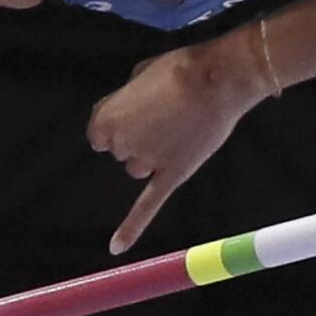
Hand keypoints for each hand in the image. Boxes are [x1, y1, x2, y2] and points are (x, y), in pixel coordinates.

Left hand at [86, 33, 270, 254]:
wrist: (216, 80)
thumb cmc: (180, 69)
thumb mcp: (141, 74)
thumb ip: (129, 100)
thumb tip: (135, 110)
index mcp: (107, 117)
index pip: (99, 131)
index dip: (121, 120)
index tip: (140, 110)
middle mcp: (121, 143)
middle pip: (121, 151)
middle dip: (139, 135)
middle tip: (168, 115)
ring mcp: (146, 162)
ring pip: (137, 169)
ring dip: (151, 155)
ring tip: (178, 132)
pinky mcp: (170, 176)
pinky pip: (147, 206)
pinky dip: (131, 228)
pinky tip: (117, 246)